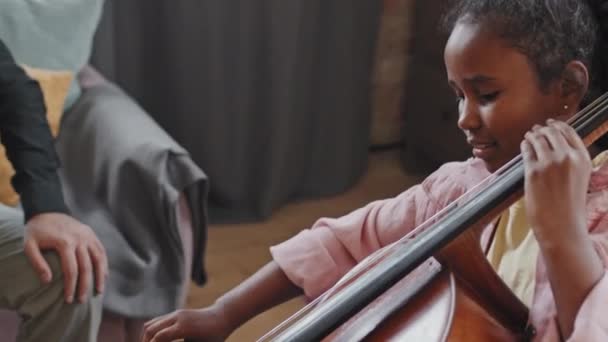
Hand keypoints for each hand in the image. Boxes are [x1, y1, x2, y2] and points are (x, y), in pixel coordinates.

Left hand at [24, 212, 107, 302]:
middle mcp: (80, 239)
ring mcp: (88, 236)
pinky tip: (104, 275)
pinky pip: (101, 251)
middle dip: (85, 285)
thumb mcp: (29, 245)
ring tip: (99, 291)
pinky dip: (104, 264)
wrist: (48, 210)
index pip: (71, 269)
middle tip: (82, 300)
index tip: (69, 299)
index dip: (71, 286)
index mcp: (65, 242)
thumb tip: (47, 281)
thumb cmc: (37, 231)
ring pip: (99, 259)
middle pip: (86, 267)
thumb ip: (37, 263)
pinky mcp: (92, 234)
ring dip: (100, 276)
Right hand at [141, 306, 231, 341]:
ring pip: (151, 324)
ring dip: (147, 337)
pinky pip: (157, 321)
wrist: (222, 317)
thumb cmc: (215, 336)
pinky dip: (152, 332)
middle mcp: (177, 317)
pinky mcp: (176, 313)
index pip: (158, 338)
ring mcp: (176, 313)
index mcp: (184, 327)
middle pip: (150, 330)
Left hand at [521, 119, 590, 243]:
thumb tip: (559, 146)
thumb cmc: (570, 206)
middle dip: (543, 129)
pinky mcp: (533, 171)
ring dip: (532, 135)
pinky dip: (525, 145)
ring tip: (529, 136)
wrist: (562, 226)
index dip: (558, 125)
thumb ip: (573, 161)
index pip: (569, 132)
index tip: (550, 124)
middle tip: (536, 130)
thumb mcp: (581, 178)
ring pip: (538, 139)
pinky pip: (527, 150)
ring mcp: (549, 163)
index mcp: (583, 159)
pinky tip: (524, 145)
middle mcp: (567, 157)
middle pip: (552, 132)